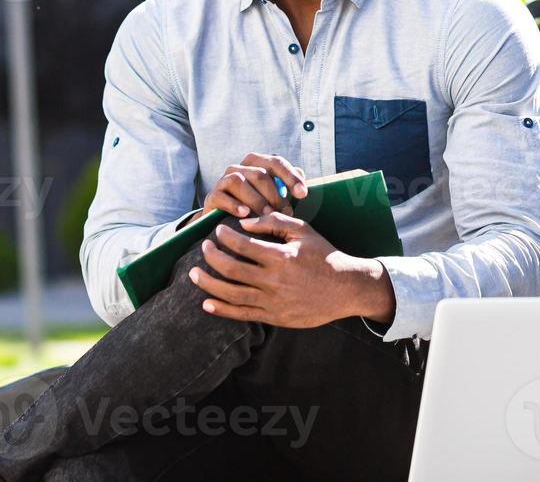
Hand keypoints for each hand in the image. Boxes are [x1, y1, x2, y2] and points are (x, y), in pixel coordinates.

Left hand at [188, 211, 393, 328]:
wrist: (345, 289)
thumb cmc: (323, 255)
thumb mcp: (303, 230)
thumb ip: (273, 222)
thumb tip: (243, 223)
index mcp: (281, 257)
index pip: (242, 246)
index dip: (224, 237)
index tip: (217, 231)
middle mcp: (274, 281)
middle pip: (230, 270)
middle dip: (211, 257)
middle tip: (203, 248)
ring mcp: (272, 302)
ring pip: (231, 294)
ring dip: (208, 284)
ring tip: (194, 273)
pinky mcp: (273, 317)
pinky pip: (242, 315)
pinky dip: (222, 310)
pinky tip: (207, 303)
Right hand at [191, 153, 307, 222]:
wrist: (226, 221)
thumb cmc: (257, 207)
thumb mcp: (274, 196)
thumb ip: (287, 185)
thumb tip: (302, 180)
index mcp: (257, 163)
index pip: (276, 163)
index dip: (290, 177)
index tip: (303, 194)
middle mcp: (239, 168)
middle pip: (260, 174)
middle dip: (274, 194)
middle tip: (284, 212)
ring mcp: (224, 180)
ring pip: (239, 181)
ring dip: (256, 199)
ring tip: (266, 214)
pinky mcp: (212, 196)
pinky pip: (222, 196)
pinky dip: (234, 204)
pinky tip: (245, 214)